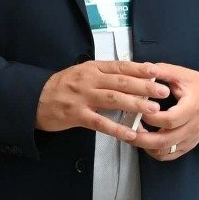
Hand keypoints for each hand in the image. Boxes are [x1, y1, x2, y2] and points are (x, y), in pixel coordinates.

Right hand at [36, 60, 167, 142]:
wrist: (34, 99)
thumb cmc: (63, 86)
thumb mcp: (83, 73)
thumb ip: (105, 75)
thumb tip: (132, 76)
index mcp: (93, 68)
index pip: (121, 66)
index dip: (140, 68)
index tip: (158, 70)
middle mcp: (89, 80)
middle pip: (121, 81)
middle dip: (144, 86)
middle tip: (163, 91)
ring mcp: (83, 97)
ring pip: (113, 100)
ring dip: (135, 104)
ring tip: (153, 110)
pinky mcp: (77, 115)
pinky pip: (100, 123)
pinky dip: (116, 128)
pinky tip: (130, 133)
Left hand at [132, 63, 198, 162]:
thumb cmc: (197, 85)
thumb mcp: (181, 74)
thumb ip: (162, 71)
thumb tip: (143, 68)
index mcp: (192, 108)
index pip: (169, 120)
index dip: (151, 117)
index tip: (137, 109)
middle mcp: (192, 127)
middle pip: (165, 141)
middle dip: (142, 139)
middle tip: (127, 131)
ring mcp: (190, 138)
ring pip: (165, 151)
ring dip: (146, 146)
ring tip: (133, 135)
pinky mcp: (188, 145)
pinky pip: (169, 155)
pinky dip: (155, 152)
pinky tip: (145, 142)